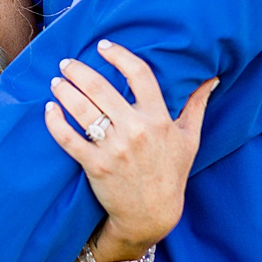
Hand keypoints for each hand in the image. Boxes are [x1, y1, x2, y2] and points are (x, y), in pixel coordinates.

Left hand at [46, 39, 216, 253]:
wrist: (152, 214)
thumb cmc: (171, 173)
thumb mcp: (190, 139)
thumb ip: (197, 105)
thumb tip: (211, 78)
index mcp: (159, 120)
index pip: (140, 75)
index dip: (120, 56)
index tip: (103, 46)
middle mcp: (136, 131)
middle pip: (101, 88)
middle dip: (78, 71)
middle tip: (66, 62)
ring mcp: (114, 149)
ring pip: (82, 109)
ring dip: (64, 90)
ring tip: (56, 81)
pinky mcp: (95, 165)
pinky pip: (68, 137)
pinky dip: (54, 120)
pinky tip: (49, 108)